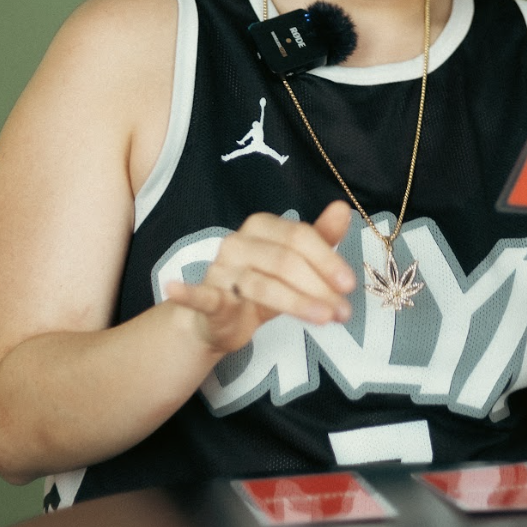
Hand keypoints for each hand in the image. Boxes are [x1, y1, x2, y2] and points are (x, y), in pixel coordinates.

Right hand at [164, 200, 355, 354]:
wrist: (218, 319)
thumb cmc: (262, 284)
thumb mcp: (294, 262)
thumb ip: (320, 237)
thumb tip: (343, 207)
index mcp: (262, 226)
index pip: (299, 236)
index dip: (327, 259)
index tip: (350, 284)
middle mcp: (239, 242)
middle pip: (285, 261)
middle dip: (319, 286)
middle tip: (344, 311)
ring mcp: (220, 270)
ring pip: (262, 284)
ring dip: (298, 303)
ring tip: (326, 319)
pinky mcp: (206, 297)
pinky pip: (199, 294)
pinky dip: (187, 292)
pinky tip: (177, 288)